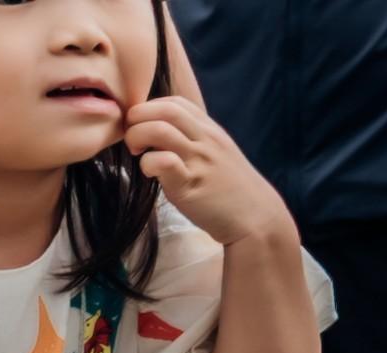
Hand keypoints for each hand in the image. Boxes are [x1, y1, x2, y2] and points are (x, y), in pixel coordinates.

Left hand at [116, 95, 293, 254]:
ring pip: (160, 130)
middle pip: (165, 109)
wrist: (254, 216)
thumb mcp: (215, 153)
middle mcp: (205, 139)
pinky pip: (164, 161)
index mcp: (209, 130)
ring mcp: (199, 160)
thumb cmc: (228, 187)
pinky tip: (149, 174)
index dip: (150, 109)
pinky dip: (147, 163)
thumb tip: (160, 132)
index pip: (175, 102)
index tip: (142, 128)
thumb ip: (193, 139)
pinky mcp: (190, 184)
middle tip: (132, 138)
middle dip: (137, 118)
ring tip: (137, 153)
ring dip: (138, 137)